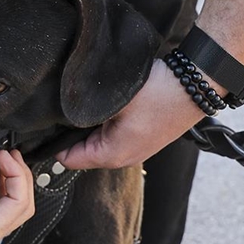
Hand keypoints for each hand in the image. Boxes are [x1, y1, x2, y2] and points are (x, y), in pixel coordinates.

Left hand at [56, 59, 206, 168]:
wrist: (198, 84)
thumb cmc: (159, 91)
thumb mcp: (113, 99)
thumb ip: (84, 111)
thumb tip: (59, 115)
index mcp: (113, 155)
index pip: (68, 158)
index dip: (54, 141)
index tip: (45, 123)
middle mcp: (123, 159)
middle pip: (82, 152)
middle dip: (71, 133)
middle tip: (65, 109)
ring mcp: (135, 151)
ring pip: (98, 143)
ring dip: (90, 127)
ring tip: (87, 106)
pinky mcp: (143, 140)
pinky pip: (114, 136)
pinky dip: (106, 124)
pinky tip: (107, 107)